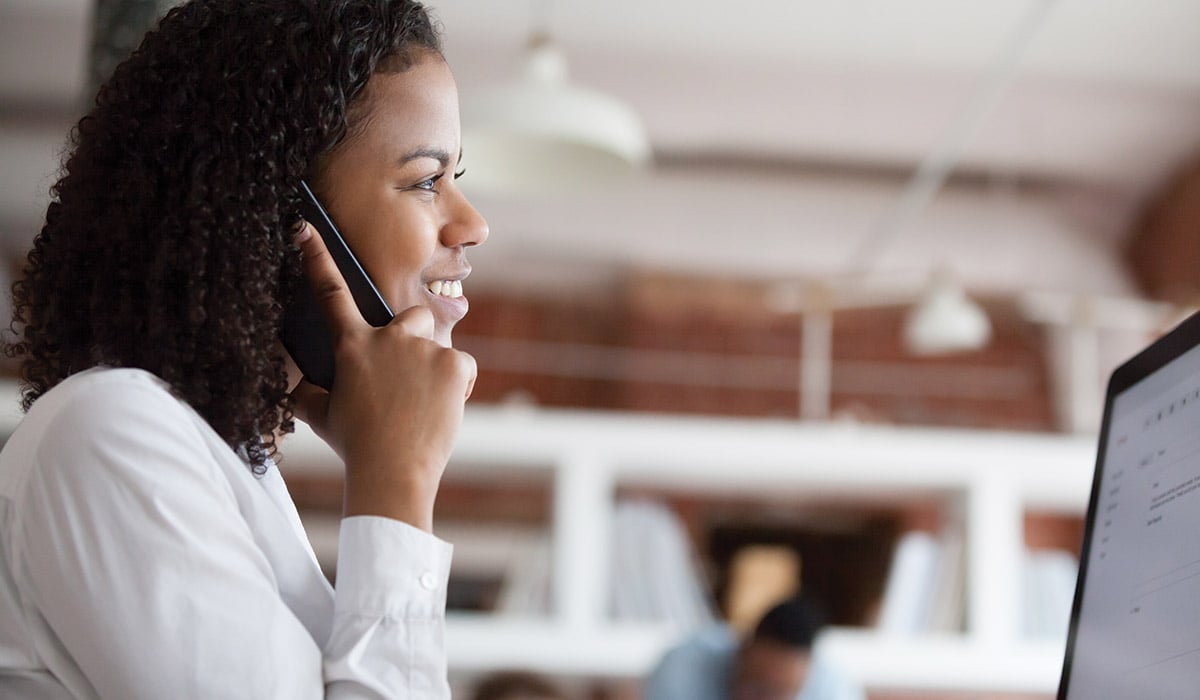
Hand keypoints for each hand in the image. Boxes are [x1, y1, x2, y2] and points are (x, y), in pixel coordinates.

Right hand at [289, 222, 475, 530]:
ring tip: (420, 407)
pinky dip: (457, 386)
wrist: (392, 474)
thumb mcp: (321, 416)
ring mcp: (421, 348)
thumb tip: (289, 379)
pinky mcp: (452, 363)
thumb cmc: (356, 447)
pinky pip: (462, 367)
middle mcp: (387, 337)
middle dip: (411, 340)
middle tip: (406, 380)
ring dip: (433, 369)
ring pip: (436, 347)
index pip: (330, 294)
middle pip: (408, 317)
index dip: (316, 258)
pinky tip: (442, 409)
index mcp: (351, 346)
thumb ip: (306, 391)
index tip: (304, 226)